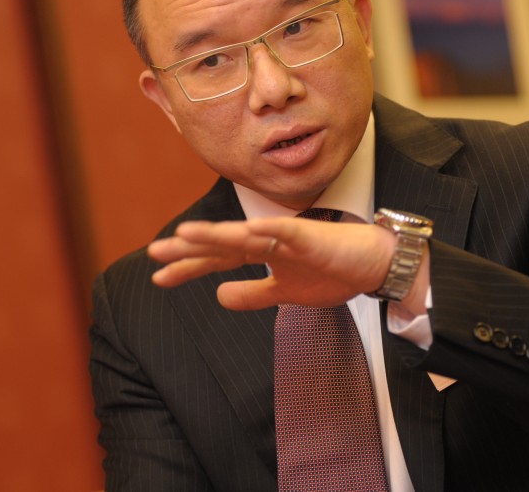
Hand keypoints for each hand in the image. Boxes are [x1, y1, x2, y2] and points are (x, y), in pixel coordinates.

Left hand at [148, 217, 398, 310]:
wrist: (374, 264)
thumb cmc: (332, 271)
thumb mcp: (284, 293)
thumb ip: (252, 294)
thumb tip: (218, 297)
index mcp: (260, 252)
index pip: (216, 259)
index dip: (188, 266)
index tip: (159, 277)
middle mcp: (267, 240)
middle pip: (221, 244)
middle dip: (189, 249)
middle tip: (154, 252)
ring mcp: (287, 236)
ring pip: (245, 235)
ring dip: (216, 234)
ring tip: (186, 234)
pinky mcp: (311, 237)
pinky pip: (286, 233)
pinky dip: (267, 231)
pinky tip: (246, 231)